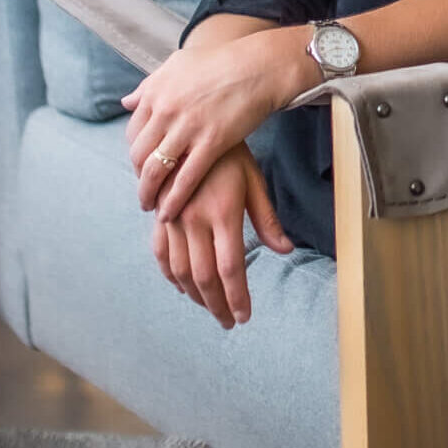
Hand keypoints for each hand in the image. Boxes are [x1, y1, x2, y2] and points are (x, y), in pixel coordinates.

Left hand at [121, 32, 287, 220]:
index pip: (132, 132)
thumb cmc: (222, 61)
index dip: (135, 152)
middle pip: (139, 154)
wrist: (259, 66)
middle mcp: (166, 110)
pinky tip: (169, 212)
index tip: (140, 165)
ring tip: (151, 206)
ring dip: (148, 194)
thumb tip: (127, 102)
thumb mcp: (179, 63)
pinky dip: (173, 200)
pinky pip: (185, 179)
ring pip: (155, 171)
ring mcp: (188, 127)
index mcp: (157, 92)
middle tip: (145, 189)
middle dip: (138, 177)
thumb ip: (151, 84)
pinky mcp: (212, 142)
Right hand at [152, 142, 294, 329]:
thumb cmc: (231, 154)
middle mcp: (195, 220)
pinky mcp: (161, 215)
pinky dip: (171, 275)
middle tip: (229, 322)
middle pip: (204, 276)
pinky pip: (162, 253)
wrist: (193, 126)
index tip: (244, 316)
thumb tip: (286, 250)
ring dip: (195, 296)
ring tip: (210, 308)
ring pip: (181, 270)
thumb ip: (267, 218)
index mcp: (223, 213)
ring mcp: (174, 219)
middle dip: (217, 304)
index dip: (237, 297)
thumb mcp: (254, 180)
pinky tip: (182, 287)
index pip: (230, 268)